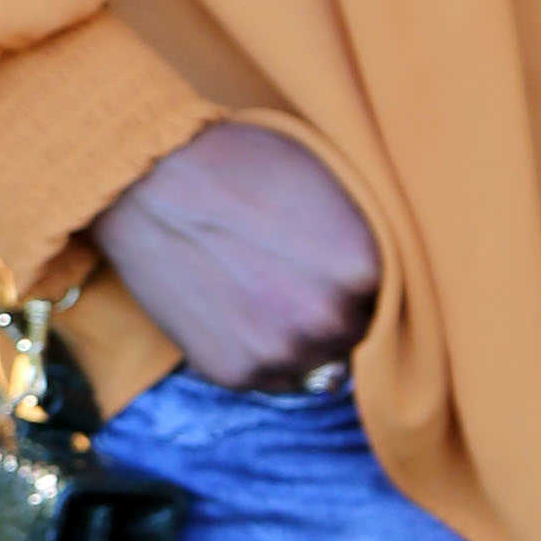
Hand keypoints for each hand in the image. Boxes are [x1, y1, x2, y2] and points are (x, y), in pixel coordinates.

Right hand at [91, 124, 381, 387]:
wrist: (149, 183)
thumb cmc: (240, 164)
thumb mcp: (327, 180)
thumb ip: (367, 234)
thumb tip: (386, 278)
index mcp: (365, 267)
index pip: (392, 296)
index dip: (361, 281)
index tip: (332, 263)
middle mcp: (330, 318)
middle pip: (354, 333)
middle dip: (332, 311)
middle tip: (292, 276)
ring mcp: (281, 351)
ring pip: (314, 362)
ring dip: (298, 338)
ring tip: (261, 292)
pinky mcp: (236, 373)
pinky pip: (269, 376)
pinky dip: (258, 351)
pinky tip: (234, 309)